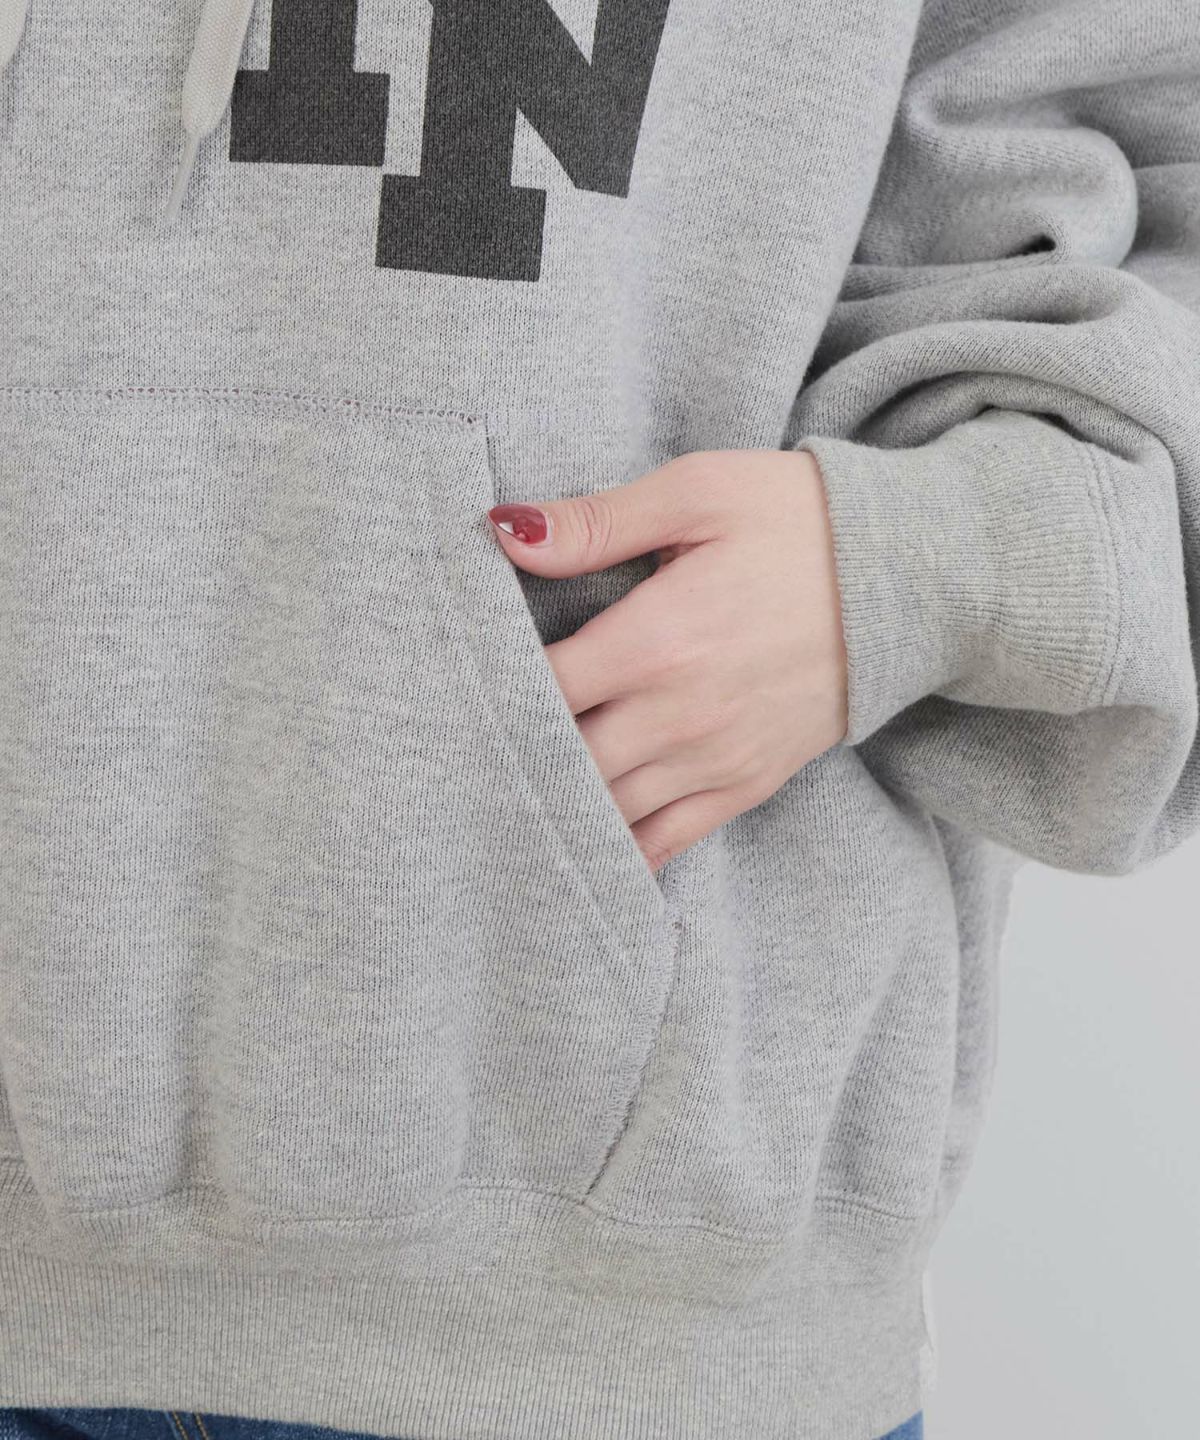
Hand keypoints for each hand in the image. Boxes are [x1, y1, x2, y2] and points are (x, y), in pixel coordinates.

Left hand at [487, 449, 848, 872]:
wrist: (910, 578)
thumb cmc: (799, 522)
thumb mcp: (698, 492)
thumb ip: (596, 522)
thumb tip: (504, 532)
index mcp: (653, 641)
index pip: (538, 687)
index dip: (487, 689)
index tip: (458, 682)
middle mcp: (676, 715)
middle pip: (560, 761)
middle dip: (510, 756)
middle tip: (464, 751)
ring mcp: (713, 759)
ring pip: (604, 810)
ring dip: (554, 805)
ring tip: (506, 795)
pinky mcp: (746, 783)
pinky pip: (666, 841)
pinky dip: (619, 850)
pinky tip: (580, 847)